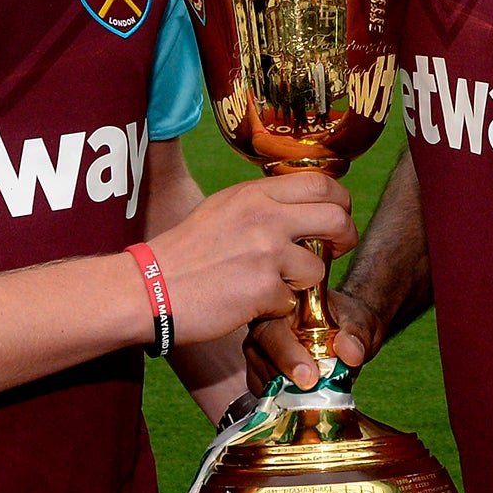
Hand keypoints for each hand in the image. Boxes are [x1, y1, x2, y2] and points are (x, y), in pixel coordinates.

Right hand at [150, 172, 355, 346]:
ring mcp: (266, 252)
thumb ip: (261, 203)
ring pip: (318, 268)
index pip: (321, 183)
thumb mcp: (222, 209)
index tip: (335, 218)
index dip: (339, 202)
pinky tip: (248, 304)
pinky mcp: (263, 289)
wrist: (149, 286)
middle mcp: (265, 216)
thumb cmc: (183, 252)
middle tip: (334, 251)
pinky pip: (291, 302)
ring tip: (273, 285)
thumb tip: (300, 204)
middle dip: (344, 238)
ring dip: (302, 283)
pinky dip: (274, 309)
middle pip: (337, 218)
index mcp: (255, 193)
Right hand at [244, 287, 386, 391]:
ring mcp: (261, 349)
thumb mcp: (360, 322)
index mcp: (283, 304)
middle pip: (259, 353)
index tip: (310, 377)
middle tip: (310, 393)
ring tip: (309, 401)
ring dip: (282, 393)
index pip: (273, 328)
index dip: (287, 354)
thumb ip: (356, 334)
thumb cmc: (349, 320)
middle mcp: (265, 325)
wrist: (348, 333)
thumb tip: (350, 352)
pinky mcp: (263, 372)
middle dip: (283, 378)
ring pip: (259, 375)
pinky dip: (279, 402)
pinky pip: (263, 391)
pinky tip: (299, 405)